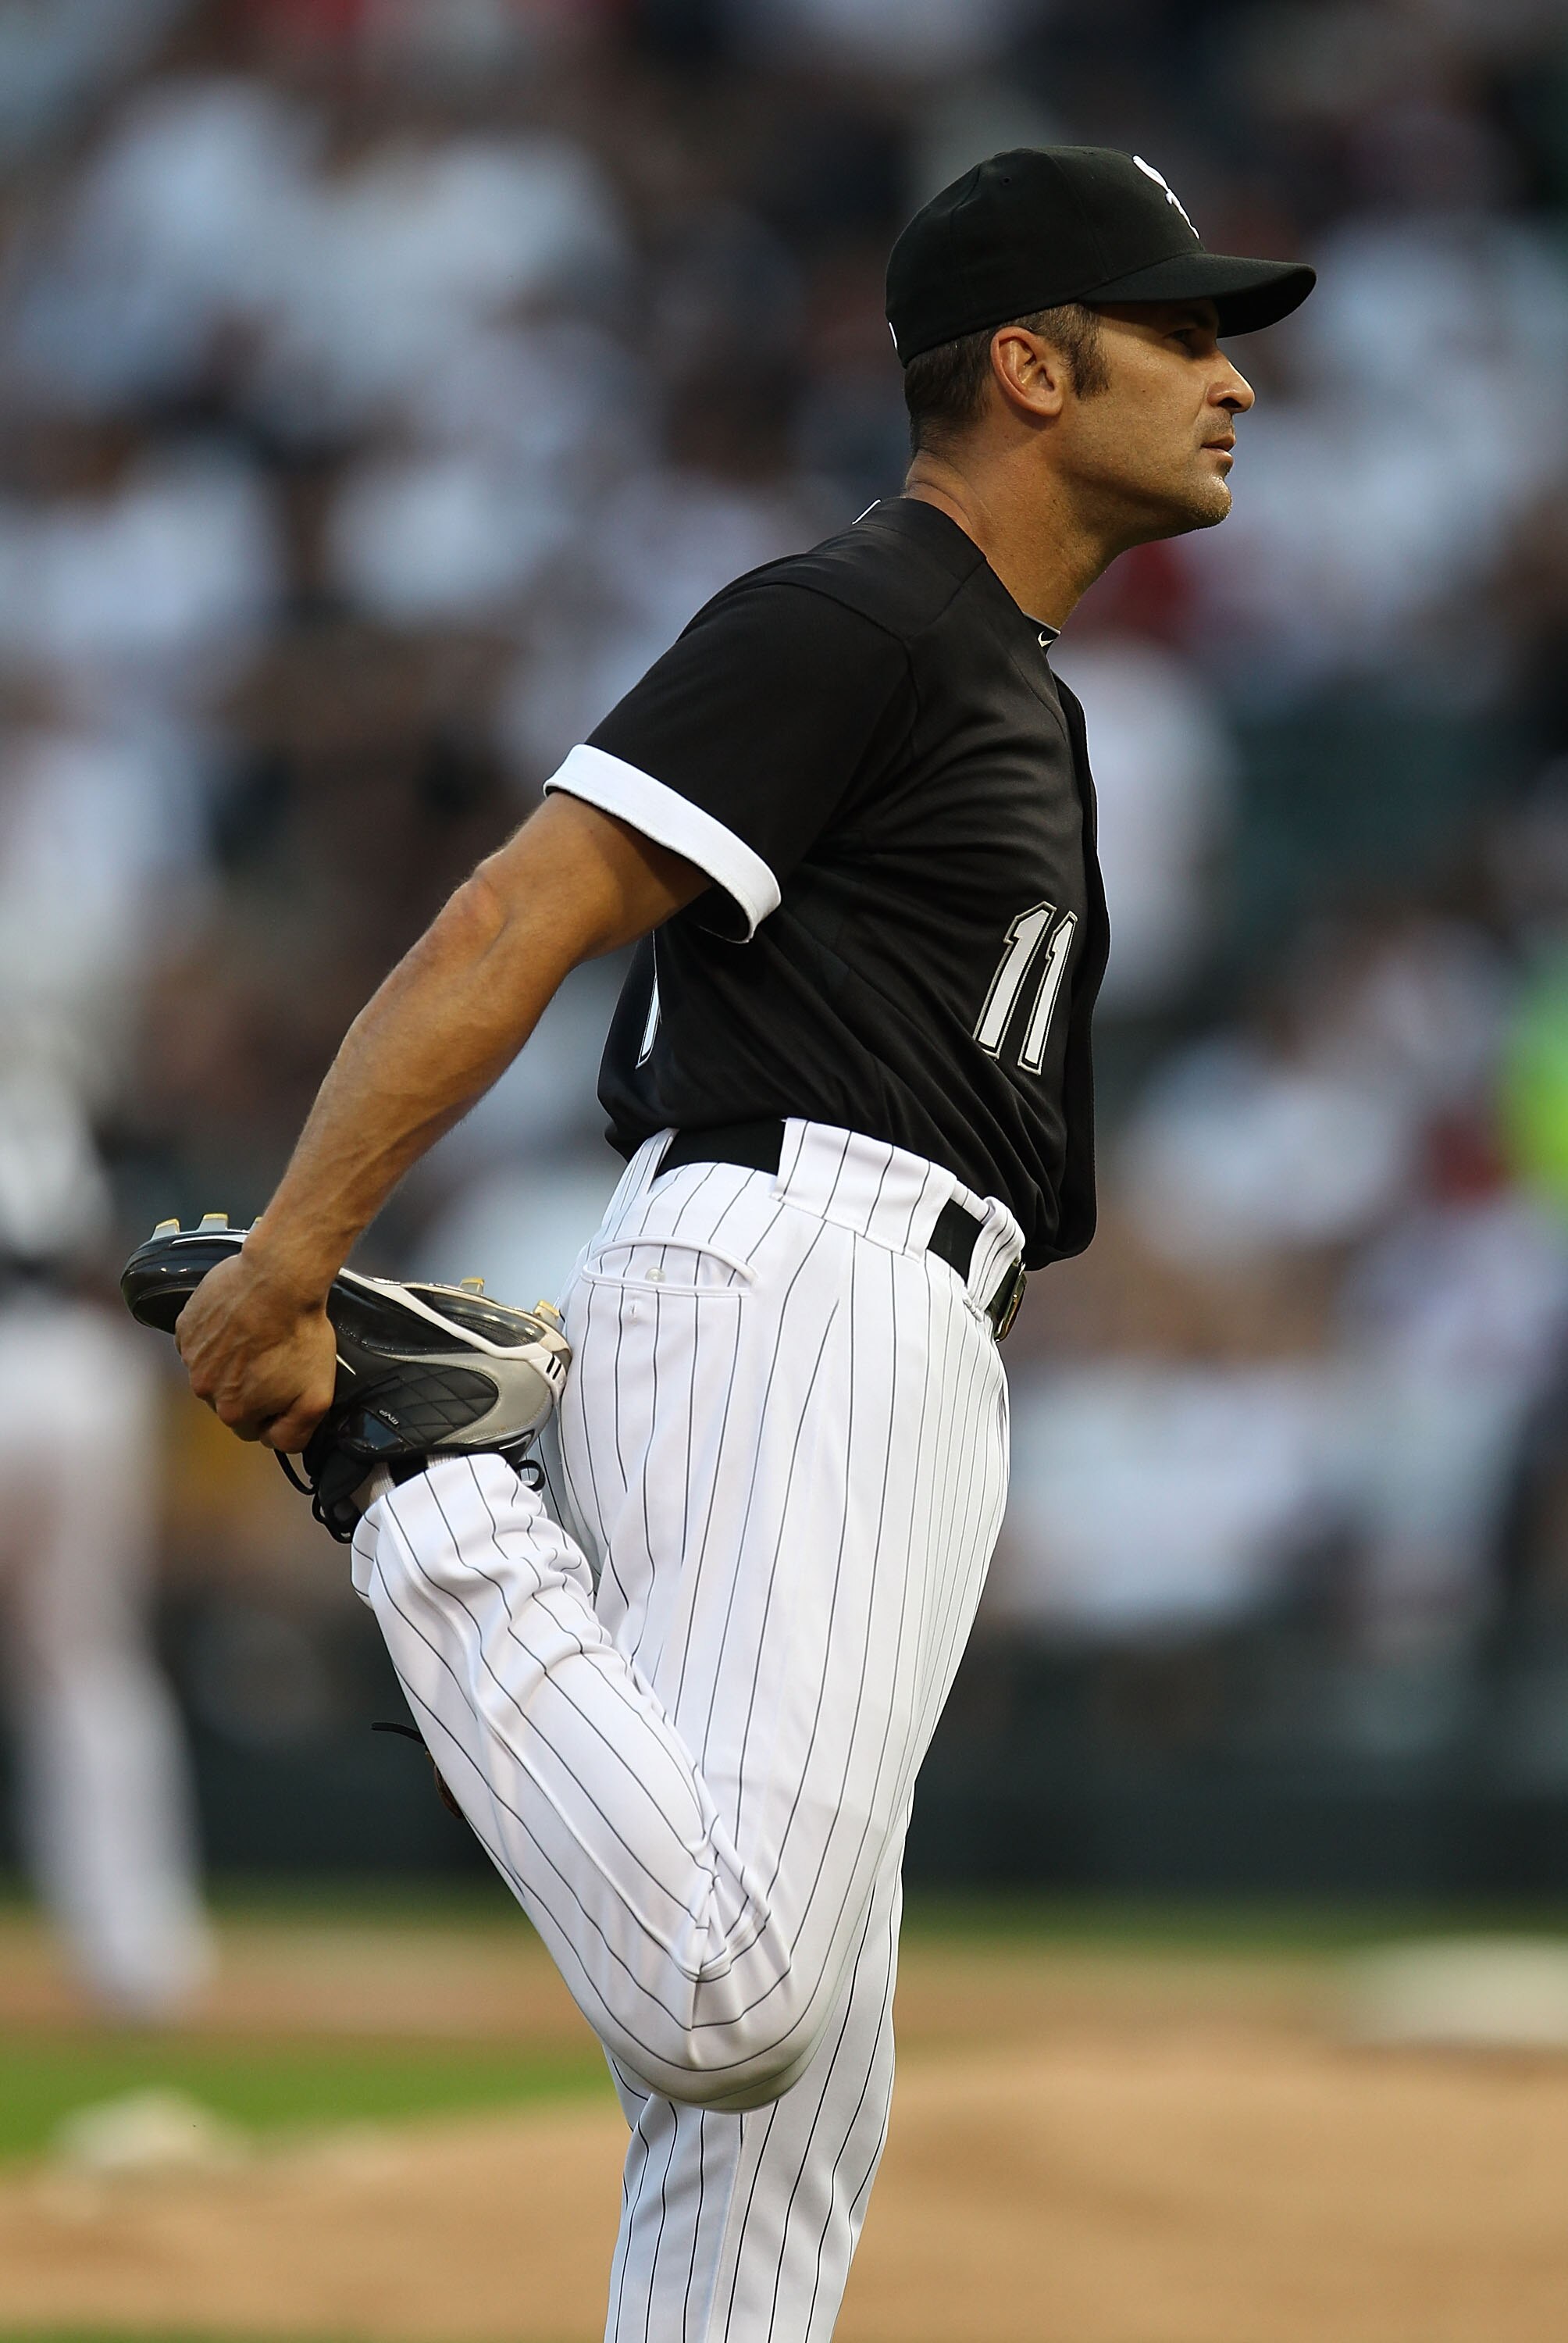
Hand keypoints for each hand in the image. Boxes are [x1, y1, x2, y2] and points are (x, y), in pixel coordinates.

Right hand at [175, 1245, 337, 1451]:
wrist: (279, 1279)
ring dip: (232, 1359)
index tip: (286, 1383)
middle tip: (275, 1355)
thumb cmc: (299, 1334)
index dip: (272, 1407)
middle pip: (229, 1398)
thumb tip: (279, 1444)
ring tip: (259, 1334)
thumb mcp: (317, 1396)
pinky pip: (201, 1341)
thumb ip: (295, 1432)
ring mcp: (191, 1355)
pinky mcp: (187, 1326)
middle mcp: (203, 1388)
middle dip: (251, 1384)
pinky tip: (241, 1321)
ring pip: (214, 1369)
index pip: (251, 1426)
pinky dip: (217, 1335)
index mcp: (233, 1411)